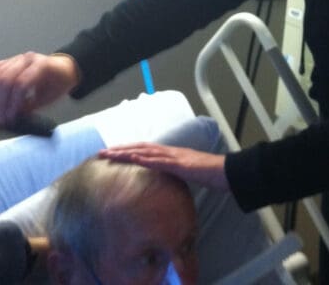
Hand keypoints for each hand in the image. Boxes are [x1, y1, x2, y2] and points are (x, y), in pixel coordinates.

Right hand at [0, 52, 79, 125]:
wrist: (62, 69)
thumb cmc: (58, 83)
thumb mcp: (49, 98)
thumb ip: (31, 106)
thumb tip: (13, 116)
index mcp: (41, 65)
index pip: (20, 84)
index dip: (13, 103)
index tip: (11, 117)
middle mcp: (26, 59)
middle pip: (4, 80)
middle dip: (1, 103)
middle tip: (2, 119)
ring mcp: (16, 59)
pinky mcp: (8, 61)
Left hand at [99, 143, 228, 190]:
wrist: (226, 172)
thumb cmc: (210, 174)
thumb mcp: (188, 174)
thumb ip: (175, 173)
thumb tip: (165, 180)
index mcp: (171, 154)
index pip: (145, 150)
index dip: (128, 150)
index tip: (112, 153)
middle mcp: (170, 152)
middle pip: (141, 148)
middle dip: (120, 150)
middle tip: (101, 153)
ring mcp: (175, 157)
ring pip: (146, 152)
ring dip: (127, 152)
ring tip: (111, 154)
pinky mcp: (181, 164)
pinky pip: (160, 161)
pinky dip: (146, 159)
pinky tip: (134, 159)